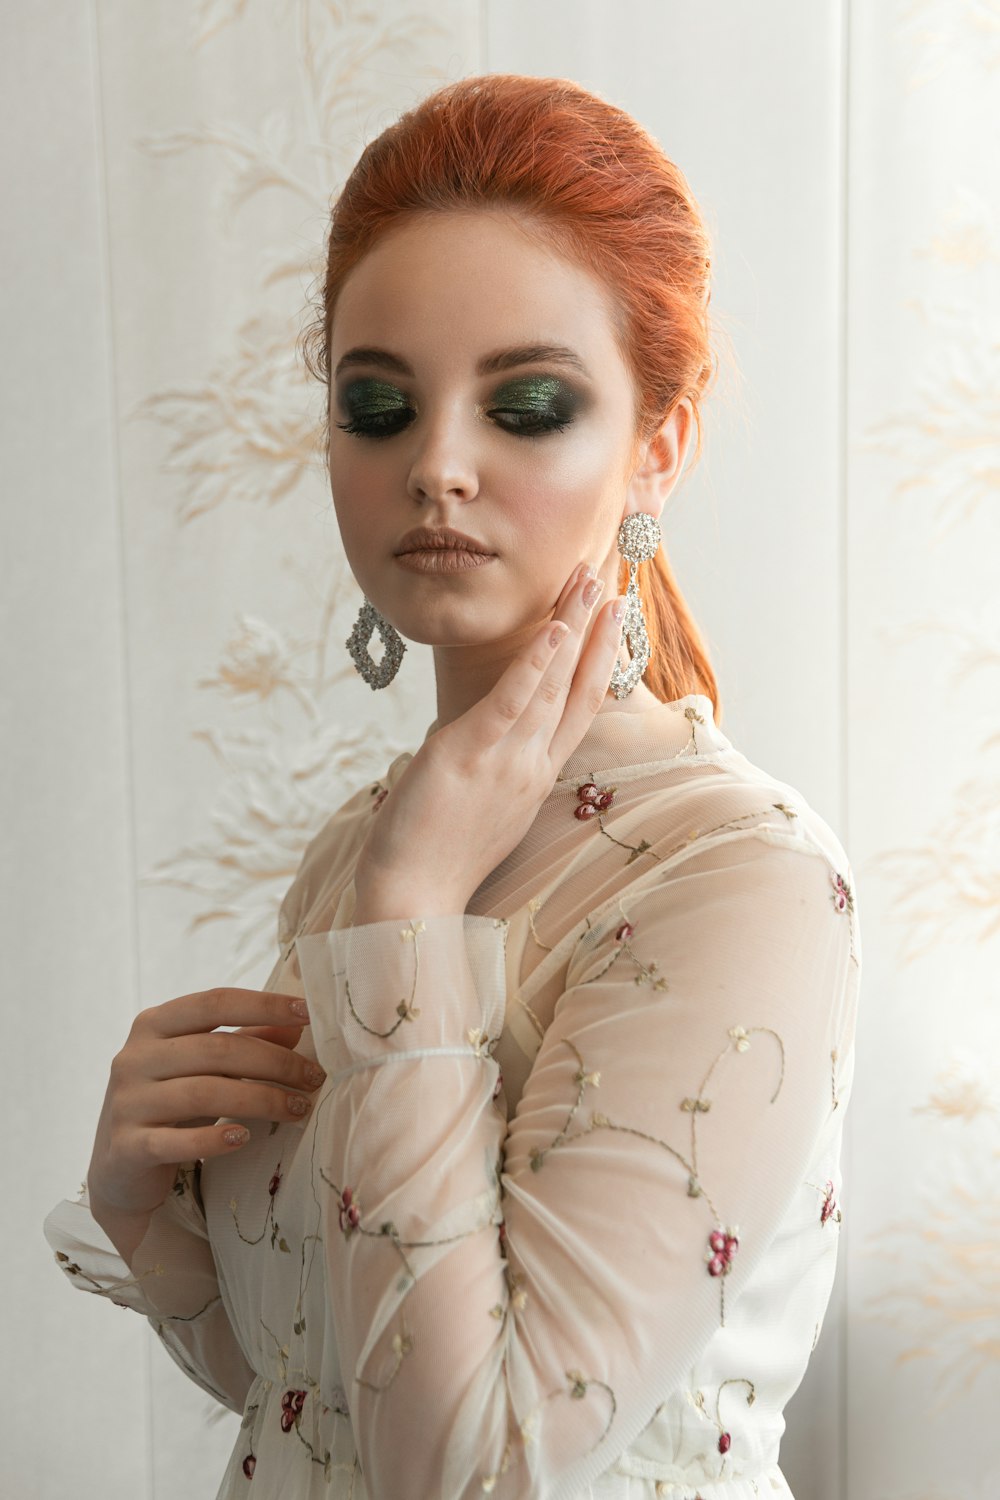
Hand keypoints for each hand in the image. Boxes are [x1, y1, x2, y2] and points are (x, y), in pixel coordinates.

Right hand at [86, 989, 325, 1224]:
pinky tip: (243, 1139)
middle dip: (275, 1063)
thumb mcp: (206, 1068)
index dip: (265, 1004)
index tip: (309, 1012)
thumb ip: (247, 1040)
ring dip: (260, 1100)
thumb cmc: (171, 1104)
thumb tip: (297, 1021)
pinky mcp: (126, 1149)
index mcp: (154, 1024)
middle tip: (314, 1078)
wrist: (120, 1169)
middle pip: (217, 1049)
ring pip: (203, 1093)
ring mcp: (127, 1103)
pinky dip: (213, 1140)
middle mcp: (135, 1057)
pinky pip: (175, 1141)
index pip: (215, 1002)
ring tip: (297, 1110)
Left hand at [352, 561, 624, 919]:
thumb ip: (492, 765)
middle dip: (597, 631)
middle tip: (612, 580)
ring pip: (553, 685)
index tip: (612, 620)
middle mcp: (532, 765)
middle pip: (577, 688)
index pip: (578, 708)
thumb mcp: (482, 805)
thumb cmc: (437, 856)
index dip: (599, 660)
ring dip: (573, 628)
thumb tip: (477, 734)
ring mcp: (507, 760)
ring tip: (589, 582)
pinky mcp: (471, 754)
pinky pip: (511, 702)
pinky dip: (535, 664)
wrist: (413, 896)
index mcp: (536, 776)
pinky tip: (553, 629)